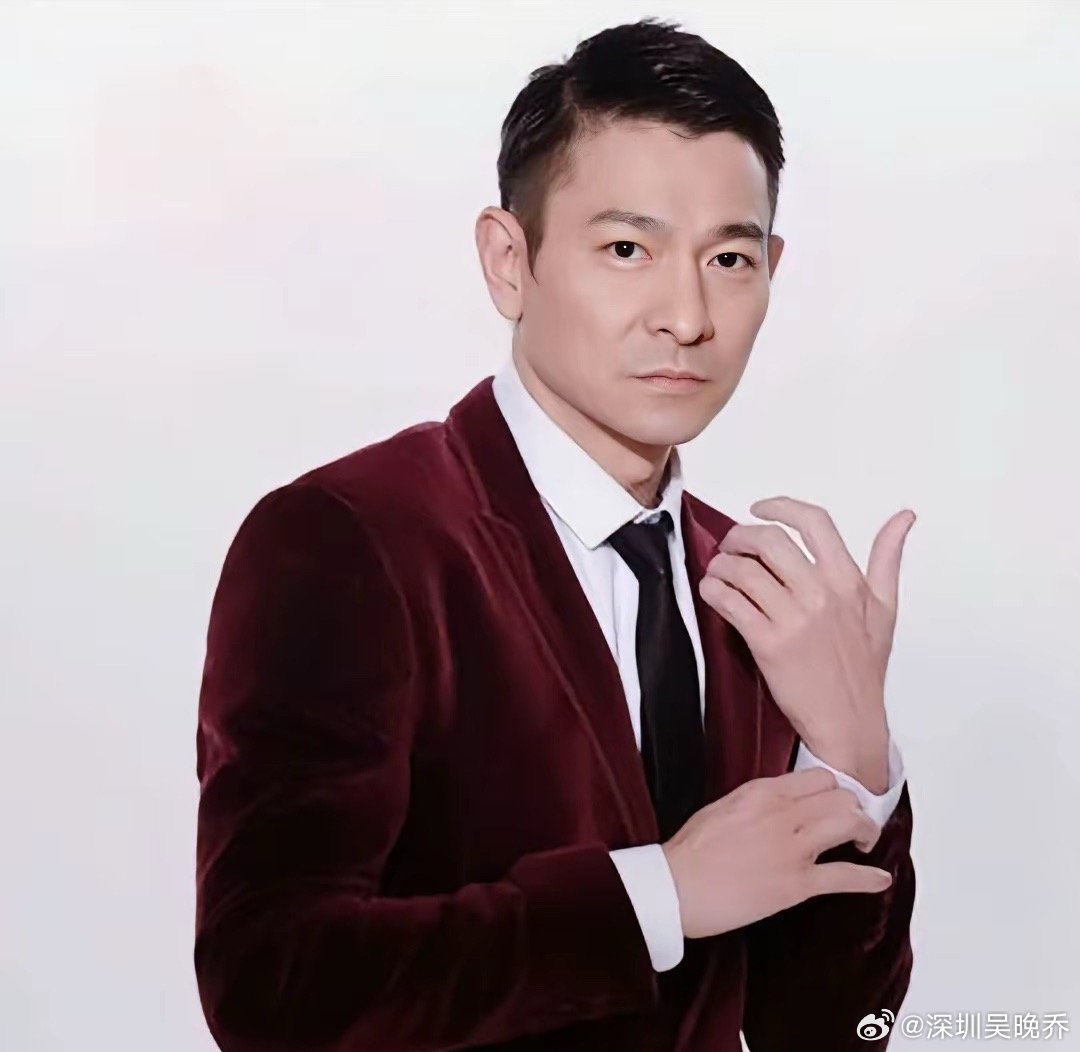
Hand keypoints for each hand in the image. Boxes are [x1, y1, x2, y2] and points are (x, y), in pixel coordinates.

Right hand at [661, 767, 890, 939]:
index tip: (834, 802)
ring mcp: (793, 848)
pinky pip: (845, 876)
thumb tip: (780, 804)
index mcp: (763, 792)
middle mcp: (783, 814)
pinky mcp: (796, 884)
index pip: (820, 777)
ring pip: (850, 824)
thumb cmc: (691, 851)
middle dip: (853, 810)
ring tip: (863, 842)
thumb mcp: (724, 807)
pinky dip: (868, 879)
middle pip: (842, 798)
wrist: (677, 887)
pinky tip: (879, 879)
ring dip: (864, 833)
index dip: (833, 790)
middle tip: (852, 823)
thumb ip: (757, 801)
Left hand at [697, 496, 914, 771]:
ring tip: (720, 570)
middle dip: (741, 535)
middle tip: (731, 545)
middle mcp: (821, 595)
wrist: (849, 722)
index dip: (781, 507)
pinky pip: (730, 602)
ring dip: (722, 564)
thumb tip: (903, 518)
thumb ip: (887, 558)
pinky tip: (714, 592)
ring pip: (744, 570)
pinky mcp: (768, 643)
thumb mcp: (885, 609)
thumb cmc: (863, 668)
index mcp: (849, 582)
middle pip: (770, 540)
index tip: (760, 508)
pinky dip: (714, 591)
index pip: (815, 523)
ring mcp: (794, 619)